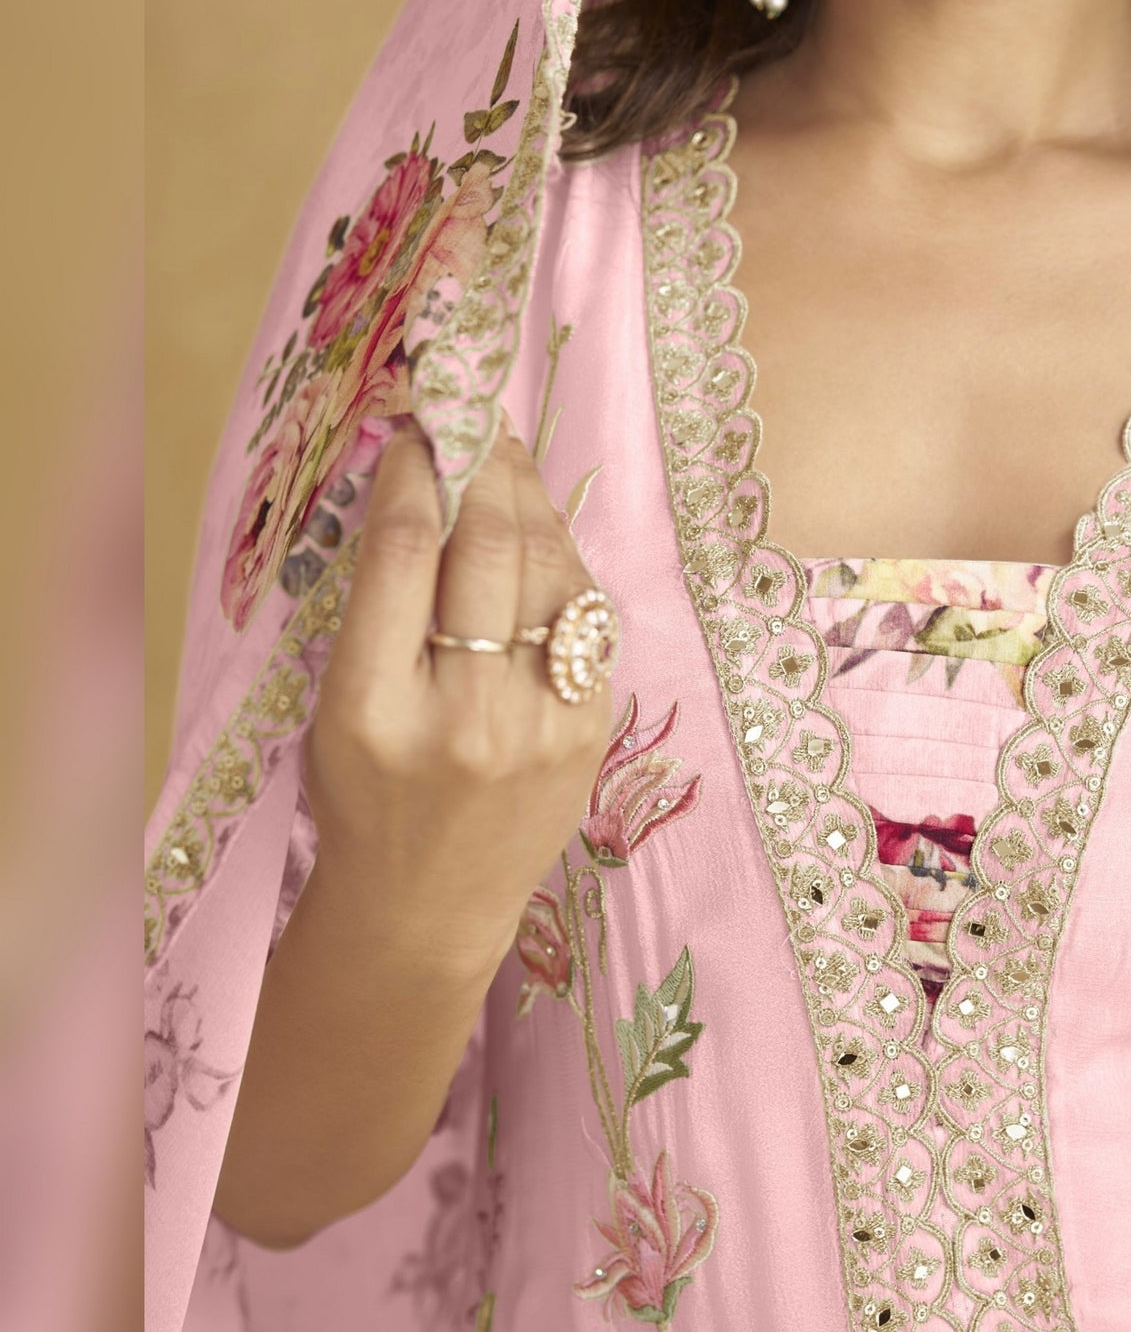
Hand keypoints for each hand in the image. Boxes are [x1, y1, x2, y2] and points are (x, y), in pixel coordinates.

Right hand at [305, 413, 610, 977]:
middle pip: (489, 547)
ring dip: (530, 500)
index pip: (404, 552)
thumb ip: (380, 604)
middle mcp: (464, 717)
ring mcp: (540, 727)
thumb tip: (422, 475)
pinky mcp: (592, 731)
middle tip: (473, 422)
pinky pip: (586, 615)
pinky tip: (540, 537)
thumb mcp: (336, 704)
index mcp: (372, 709)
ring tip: (507, 464)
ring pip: (551, 570)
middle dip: (484, 465)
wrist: (427, 909)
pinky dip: (562, 562)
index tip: (417, 427)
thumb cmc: (366, 794)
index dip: (416, 470)